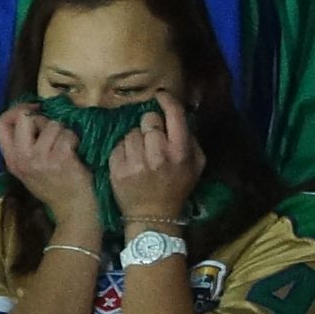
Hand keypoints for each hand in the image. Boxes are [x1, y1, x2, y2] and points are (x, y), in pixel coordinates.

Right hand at [0, 103, 99, 231]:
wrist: (72, 209)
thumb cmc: (53, 186)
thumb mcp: (28, 168)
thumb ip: (23, 145)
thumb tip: (30, 113)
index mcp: (11, 160)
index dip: (15, 111)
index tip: (31, 112)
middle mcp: (22, 159)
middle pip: (24, 117)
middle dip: (42, 119)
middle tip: (51, 133)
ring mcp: (40, 159)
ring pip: (51, 124)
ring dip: (63, 132)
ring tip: (65, 147)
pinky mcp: (60, 159)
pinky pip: (67, 134)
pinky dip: (74, 139)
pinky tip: (74, 152)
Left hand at [110, 92, 204, 221]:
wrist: (153, 217)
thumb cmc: (176, 187)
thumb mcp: (196, 165)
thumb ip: (190, 139)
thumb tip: (177, 115)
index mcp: (180, 151)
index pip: (173, 114)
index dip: (166, 100)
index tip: (160, 96)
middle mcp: (158, 154)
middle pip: (148, 119)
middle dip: (149, 125)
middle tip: (152, 138)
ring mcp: (136, 162)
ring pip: (131, 132)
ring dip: (135, 139)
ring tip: (140, 154)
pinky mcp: (118, 169)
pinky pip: (118, 145)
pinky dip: (123, 151)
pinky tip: (130, 162)